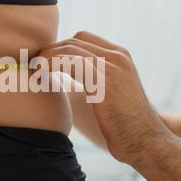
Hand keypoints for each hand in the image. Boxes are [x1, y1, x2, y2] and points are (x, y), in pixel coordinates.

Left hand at [38, 31, 171, 164]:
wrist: (146, 142)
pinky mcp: (106, 81)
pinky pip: (72, 63)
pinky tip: (42, 74)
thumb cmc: (125, 125)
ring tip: (34, 70)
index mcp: (120, 57)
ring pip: (71, 49)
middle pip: (74, 41)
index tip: (44, 61)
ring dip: (48, 57)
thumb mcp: (110, 95)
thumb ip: (93, 82)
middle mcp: (118, 56)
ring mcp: (114, 66)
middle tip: (34, 66)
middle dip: (51, 50)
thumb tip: (66, 81)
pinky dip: (52, 64)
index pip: (82, 39)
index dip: (60, 47)